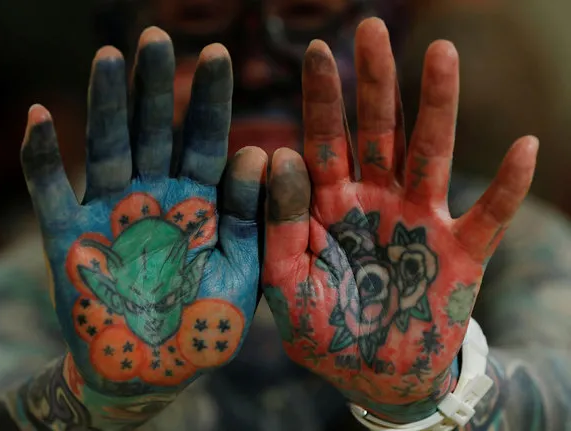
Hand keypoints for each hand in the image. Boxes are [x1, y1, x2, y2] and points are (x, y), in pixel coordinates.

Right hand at [21, 28, 264, 396]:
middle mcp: (154, 195)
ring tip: (109, 57)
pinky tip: (38, 116)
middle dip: (155, 87)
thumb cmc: (206, 322)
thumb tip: (260, 151)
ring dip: (105, 105)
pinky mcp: (68, 237)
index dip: (210, 99)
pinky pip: (50, 191)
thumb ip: (250, 216)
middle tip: (156, 37)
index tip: (220, 52)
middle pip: (153, 130)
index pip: (205, 139)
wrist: (154, 368)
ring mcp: (109, 212)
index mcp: (199, 201)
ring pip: (106, 148)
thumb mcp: (243, 271)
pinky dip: (41, 157)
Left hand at [262, 18, 537, 419]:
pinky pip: (489, 215)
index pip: (322, 141)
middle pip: (377, 130)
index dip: (321, 98)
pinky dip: (507, 186)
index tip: (316, 51)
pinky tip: (524, 147)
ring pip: (431, 153)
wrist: (373, 374)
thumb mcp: (285, 283)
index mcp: (329, 206)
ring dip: (437, 106)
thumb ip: (279, 226)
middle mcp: (375, 201)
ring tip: (440, 53)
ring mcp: (420, 221)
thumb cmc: (324, 330)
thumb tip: (280, 154)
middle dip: (375, 81)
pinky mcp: (461, 253)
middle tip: (370, 28)